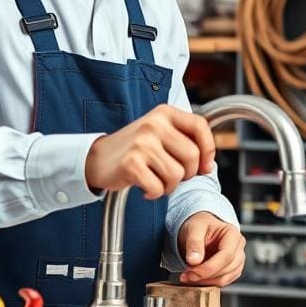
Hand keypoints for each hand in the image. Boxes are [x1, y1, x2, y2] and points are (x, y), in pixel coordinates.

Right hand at [85, 104, 215, 199]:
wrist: (97, 158)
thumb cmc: (134, 148)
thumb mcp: (160, 133)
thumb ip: (185, 141)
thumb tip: (208, 166)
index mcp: (164, 113)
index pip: (199, 126)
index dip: (209, 148)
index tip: (205, 165)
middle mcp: (154, 124)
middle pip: (192, 155)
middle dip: (188, 174)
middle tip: (173, 176)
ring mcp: (142, 143)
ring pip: (177, 175)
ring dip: (170, 186)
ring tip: (157, 180)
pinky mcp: (131, 163)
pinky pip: (158, 187)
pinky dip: (154, 193)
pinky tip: (145, 187)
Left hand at [176, 211, 245, 286]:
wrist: (199, 230)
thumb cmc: (199, 226)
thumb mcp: (194, 229)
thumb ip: (194, 243)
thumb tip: (194, 261)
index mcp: (232, 234)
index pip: (227, 255)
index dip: (209, 267)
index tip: (192, 271)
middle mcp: (238, 247)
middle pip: (227, 268)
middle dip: (205, 275)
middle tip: (186, 275)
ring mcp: (237, 260)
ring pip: (225, 278)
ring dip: (206, 281)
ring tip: (189, 276)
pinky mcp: (232, 270)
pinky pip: (223, 282)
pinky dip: (208, 283)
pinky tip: (196, 277)